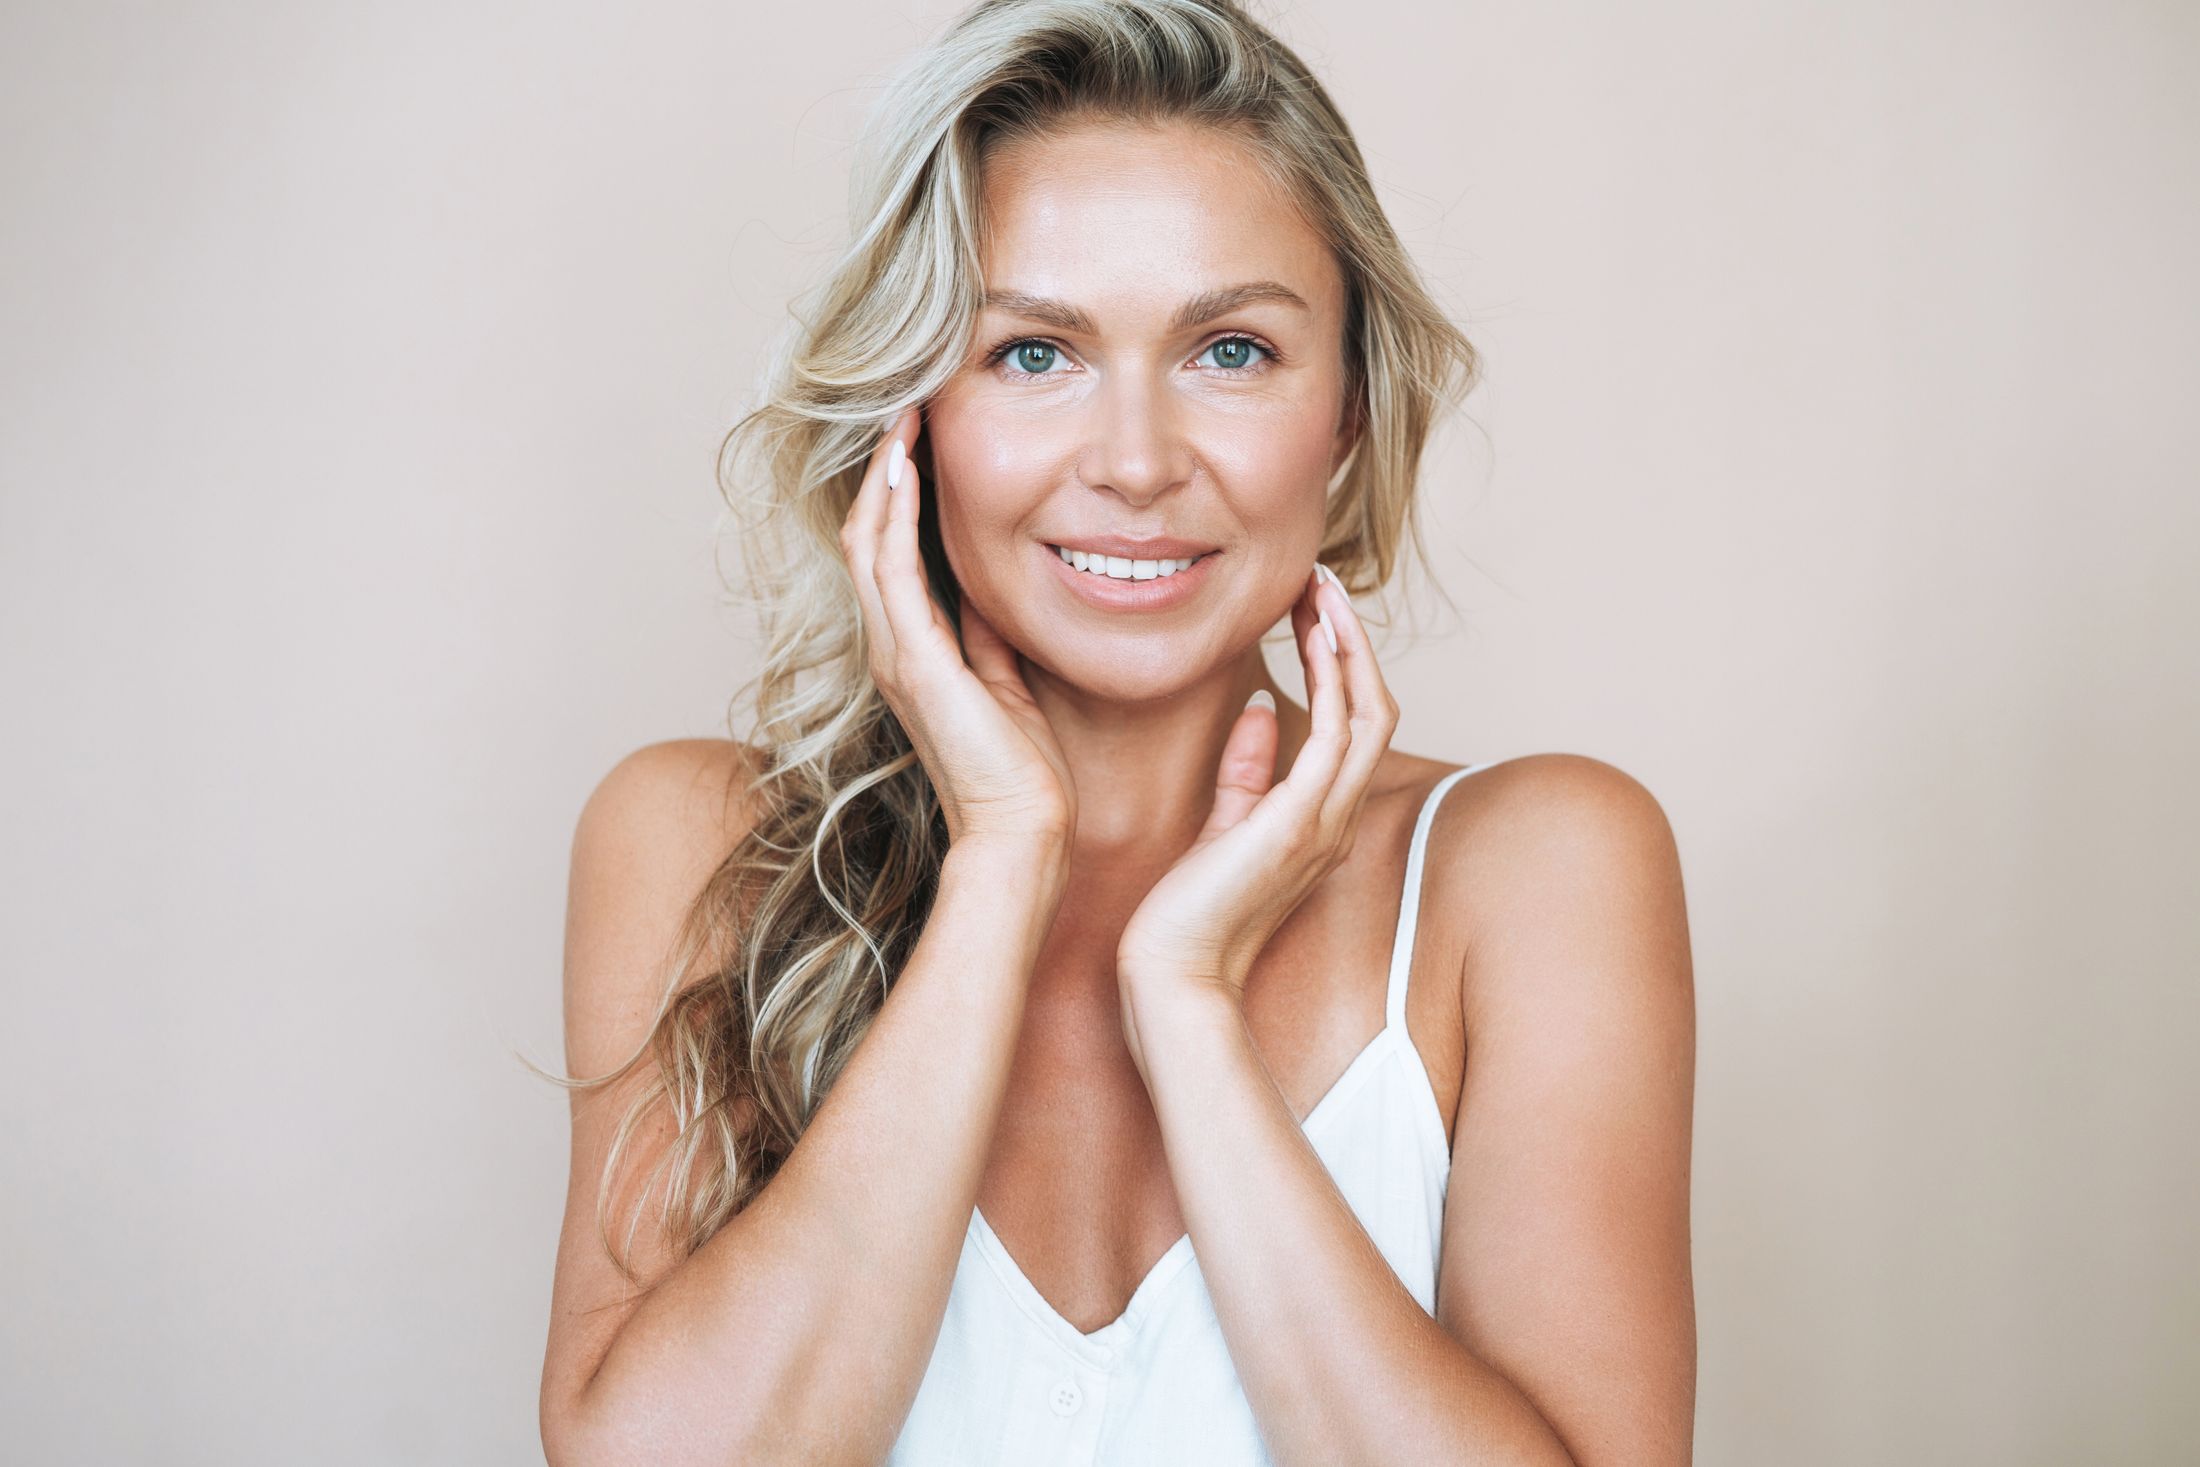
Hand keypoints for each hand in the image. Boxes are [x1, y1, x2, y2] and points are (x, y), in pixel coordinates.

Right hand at [838, 405, 1075, 848]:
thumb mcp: (1005, 680)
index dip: (898, 495)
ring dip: (883, 476)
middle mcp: (891, 648)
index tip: (920, 439)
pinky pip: (891, 569)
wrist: (1021, 833)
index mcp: (912, 652)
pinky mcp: (914, 662)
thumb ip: (988, 634)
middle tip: (904, 407)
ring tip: (900, 418)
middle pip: (865, 536)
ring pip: (868, 542)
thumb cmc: (1023, 771)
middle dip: (883, 470)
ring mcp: (895, 654)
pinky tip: (905, 467)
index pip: (889, 554)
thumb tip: (990, 588)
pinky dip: (894, 513)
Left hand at [1115, 563, 1399, 1017]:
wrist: (1175, 977)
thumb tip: (1261, 704)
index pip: (1355, 727)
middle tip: (1324, 583)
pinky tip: (1312, 637)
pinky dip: (1333, 681)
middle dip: (1353, 642)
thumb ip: (1247, 770)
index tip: (1314, 611)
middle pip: (1376, 710)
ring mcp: (1324, 823)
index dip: (1343, 665)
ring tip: (1322, 591)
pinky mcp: (1297, 824)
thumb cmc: (1187, 914)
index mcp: (1320, 820)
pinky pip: (1336, 736)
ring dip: (1348, 646)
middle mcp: (1335, 819)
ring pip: (1368, 714)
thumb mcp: (1223, 827)